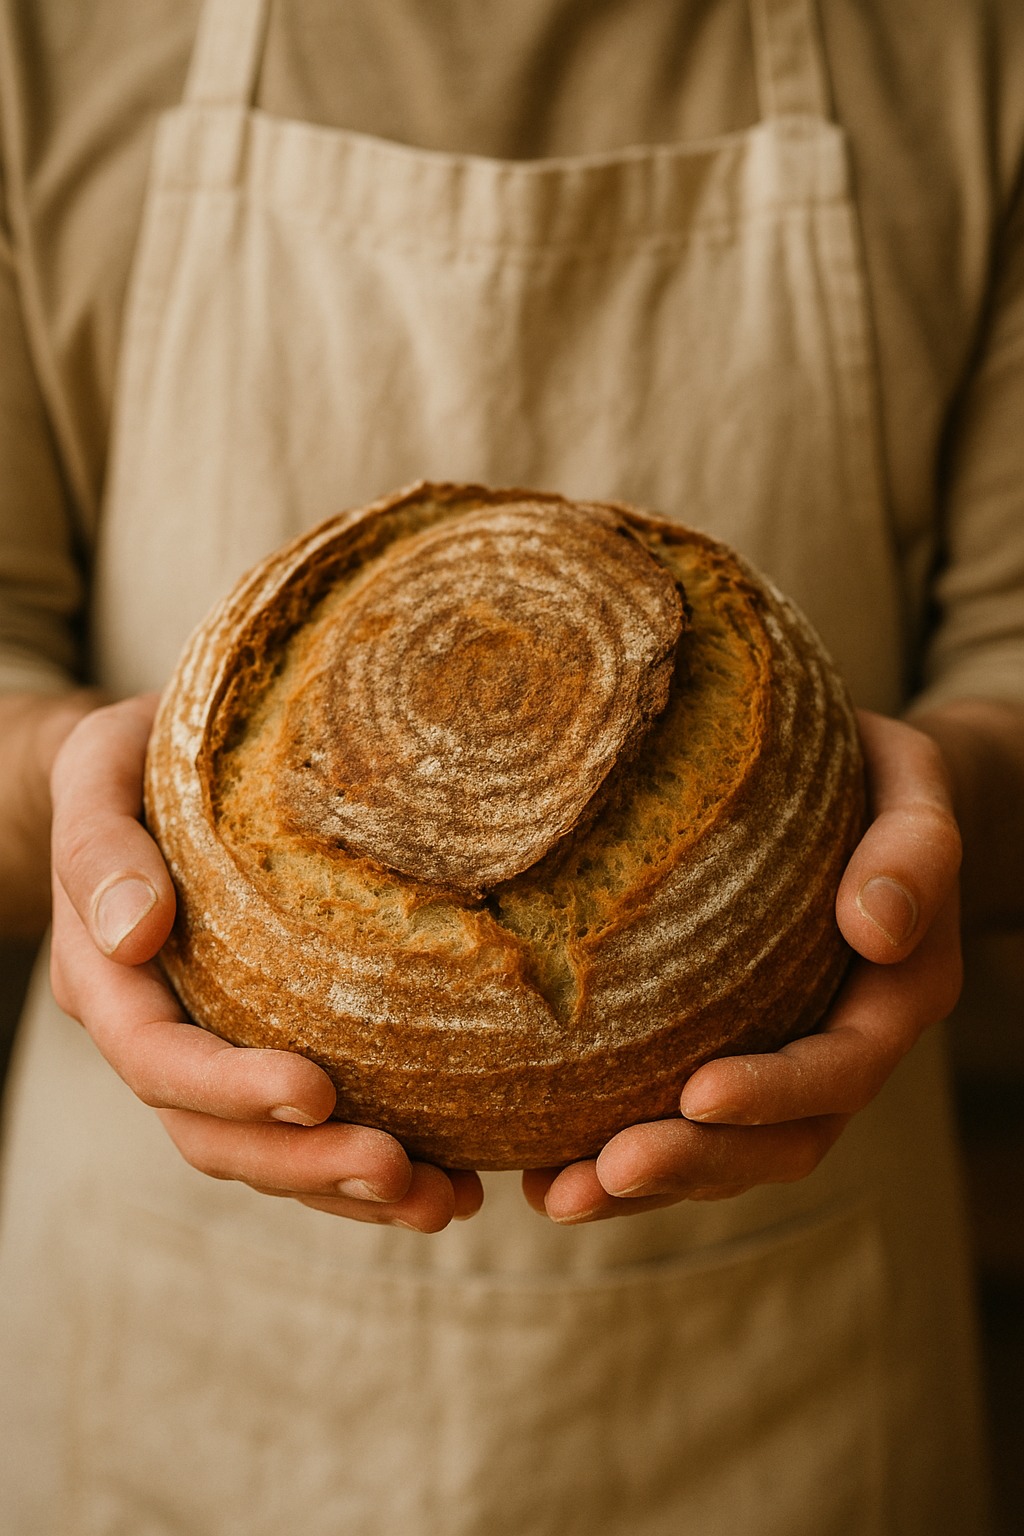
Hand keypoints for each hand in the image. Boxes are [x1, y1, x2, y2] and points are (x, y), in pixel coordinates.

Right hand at [49, 695, 482, 1231]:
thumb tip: (136, 932)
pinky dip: (361, 1166)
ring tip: (443, 1201)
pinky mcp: (260, 1047)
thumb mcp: (102, 773)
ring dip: (346, 1188)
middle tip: (403, 1174)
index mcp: (107, 977)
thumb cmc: (132, 760)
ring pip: (264, 1151)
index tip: (316, 1093)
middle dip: (305, 1166)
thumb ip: (101, 847)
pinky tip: (447, 1178)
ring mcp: (208, 1049)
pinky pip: (303, 1130)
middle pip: (213, 1133)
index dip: (229, 1088)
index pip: (156, 1057)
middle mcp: (154, 1031)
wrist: (142, 774)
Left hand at [523, 710, 962, 1222]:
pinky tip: (544, 1172)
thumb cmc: (884, 780)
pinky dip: (620, 1157)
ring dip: (648, 1186)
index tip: (698, 1093)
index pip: (840, 1066)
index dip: (775, 1093)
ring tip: (559, 1195)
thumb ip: (914, 854)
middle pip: (779, 1142)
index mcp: (896, 998)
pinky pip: (682, 1124)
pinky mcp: (731, 1055)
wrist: (869, 795)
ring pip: (726, 1154)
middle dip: (696, 1163)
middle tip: (608, 1170)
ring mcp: (785, 1063)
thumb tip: (875, 927)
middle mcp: (843, 1049)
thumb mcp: (915, 792)